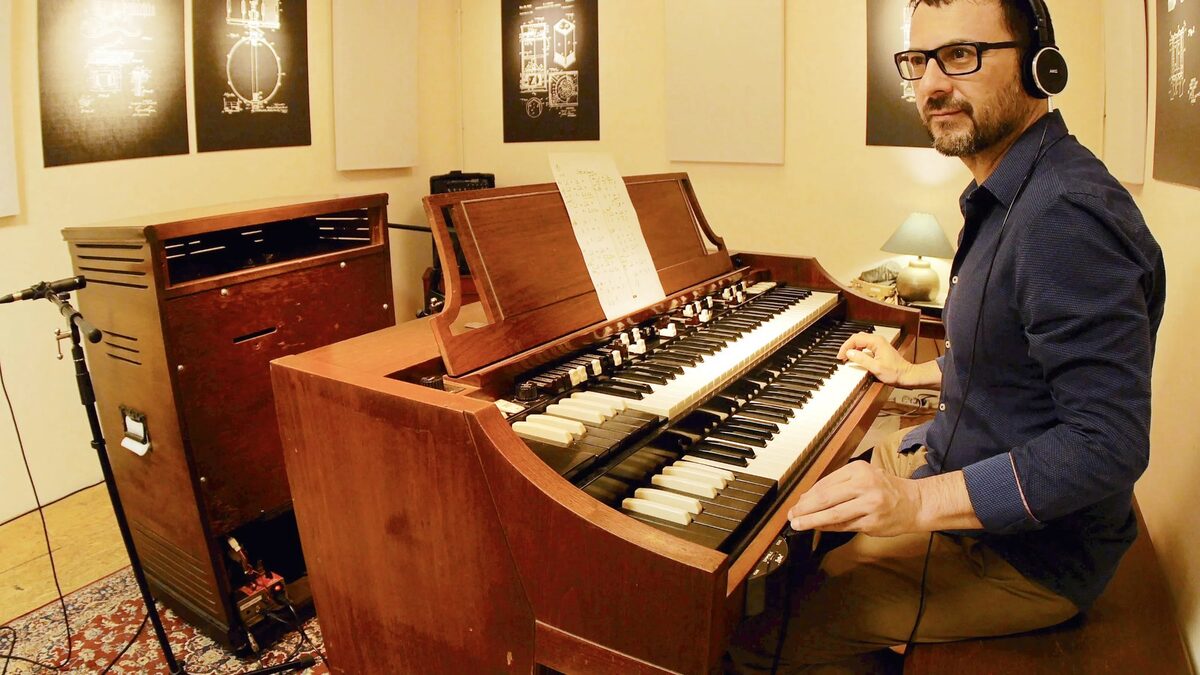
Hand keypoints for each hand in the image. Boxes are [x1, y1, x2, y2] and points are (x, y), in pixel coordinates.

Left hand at [787, 461, 923, 536]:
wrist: (916, 503)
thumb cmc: (886, 489)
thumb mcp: (864, 477)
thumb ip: (838, 485)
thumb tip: (807, 498)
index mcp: (858, 470)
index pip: (825, 483)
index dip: (807, 496)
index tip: (796, 504)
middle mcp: (864, 485)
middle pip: (826, 498)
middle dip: (805, 509)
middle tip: (791, 516)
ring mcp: (869, 505)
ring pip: (833, 514)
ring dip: (812, 521)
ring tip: (799, 524)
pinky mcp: (873, 522)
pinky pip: (845, 526)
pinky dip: (829, 527)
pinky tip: (819, 528)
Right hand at [837, 332, 915, 386]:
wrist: (907, 375)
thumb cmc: (894, 372)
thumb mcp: (876, 367)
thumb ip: (861, 359)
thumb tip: (849, 353)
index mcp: (876, 342)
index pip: (855, 339)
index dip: (845, 347)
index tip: (840, 356)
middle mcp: (877, 340)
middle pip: (857, 338)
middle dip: (848, 346)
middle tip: (842, 356)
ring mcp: (879, 343)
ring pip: (861, 340)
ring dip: (852, 347)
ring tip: (847, 357)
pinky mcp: (879, 348)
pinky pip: (865, 345)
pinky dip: (858, 349)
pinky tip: (856, 356)